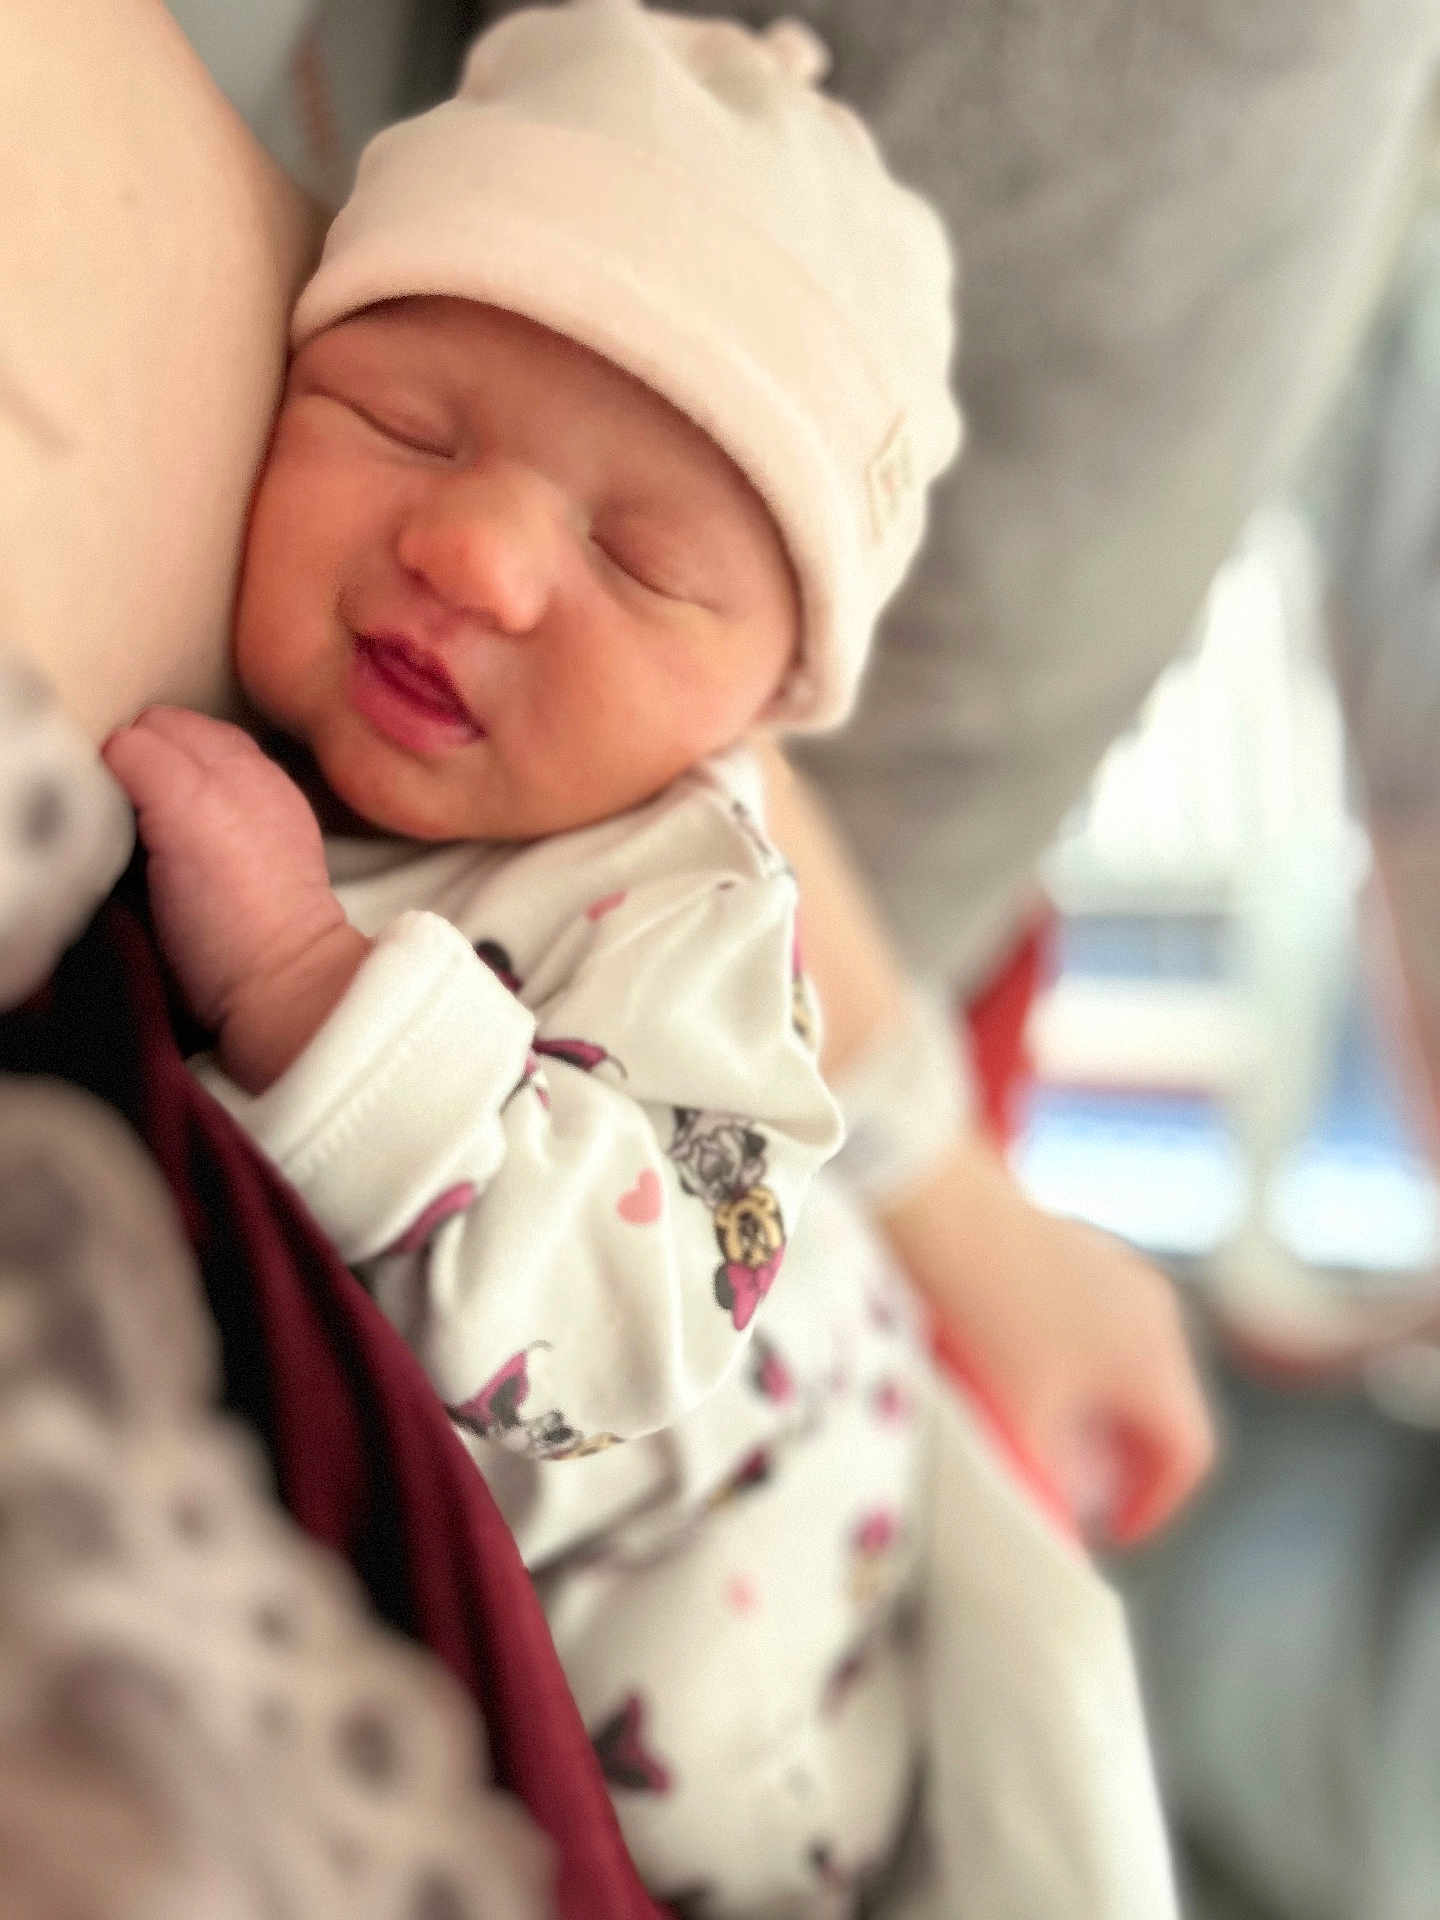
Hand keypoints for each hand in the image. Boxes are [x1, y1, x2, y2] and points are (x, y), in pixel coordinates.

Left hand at [102, 707, 369, 1089]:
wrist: (287, 980)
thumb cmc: (264, 950)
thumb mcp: (264, 867)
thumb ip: (228, 826)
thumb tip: (165, 821)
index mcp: (276, 792)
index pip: (208, 741)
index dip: (173, 770)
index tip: (163, 818)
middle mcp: (255, 772)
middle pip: (175, 725)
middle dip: (147, 763)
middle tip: (143, 824)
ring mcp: (220, 780)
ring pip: (151, 728)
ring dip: (130, 772)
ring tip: (138, 835)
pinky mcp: (181, 799)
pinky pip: (127, 752)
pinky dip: (112, 783)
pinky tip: (125, 839)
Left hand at [881, 1139, 1214, 1544]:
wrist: (941, 1208)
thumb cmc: (985, 1317)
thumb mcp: (1017, 1421)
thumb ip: (1049, 1489)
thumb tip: (1065, 1540)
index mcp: (1155, 1359)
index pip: (1189, 1453)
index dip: (1156, 1506)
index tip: (1110, 1532)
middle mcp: (1156, 1312)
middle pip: (1164, 1409)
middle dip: (1125, 1461)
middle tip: (1077, 1493)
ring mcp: (1121, 1272)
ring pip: (1133, 1365)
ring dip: (1101, 1412)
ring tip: (1046, 1439)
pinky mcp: (1081, 1248)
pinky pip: (1104, 1325)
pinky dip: (1081, 1366)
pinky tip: (1022, 1374)